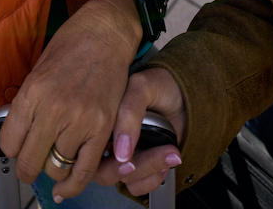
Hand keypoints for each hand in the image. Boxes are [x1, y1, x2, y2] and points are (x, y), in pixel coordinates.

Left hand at [0, 0, 141, 199]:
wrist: (106, 33)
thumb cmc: (71, 45)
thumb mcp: (38, 70)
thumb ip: (28, 105)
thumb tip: (17, 135)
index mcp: (32, 92)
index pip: (9, 143)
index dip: (11, 149)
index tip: (16, 148)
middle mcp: (54, 109)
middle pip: (29, 162)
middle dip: (26, 168)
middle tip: (30, 163)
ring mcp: (80, 120)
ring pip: (55, 169)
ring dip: (51, 170)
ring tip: (52, 161)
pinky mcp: (103, 128)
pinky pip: (84, 170)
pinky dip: (72, 185)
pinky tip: (65, 187)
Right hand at [94, 67, 185, 196]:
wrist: (185, 94)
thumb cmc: (161, 85)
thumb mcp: (142, 87)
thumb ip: (129, 112)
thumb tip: (120, 152)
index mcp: (100, 119)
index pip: (87, 148)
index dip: (102, 157)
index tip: (124, 154)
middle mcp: (108, 140)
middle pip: (104, 171)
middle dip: (132, 167)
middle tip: (151, 153)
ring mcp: (125, 155)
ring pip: (124, 181)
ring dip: (148, 171)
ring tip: (169, 152)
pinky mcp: (140, 166)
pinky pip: (138, 186)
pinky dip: (154, 178)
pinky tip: (166, 158)